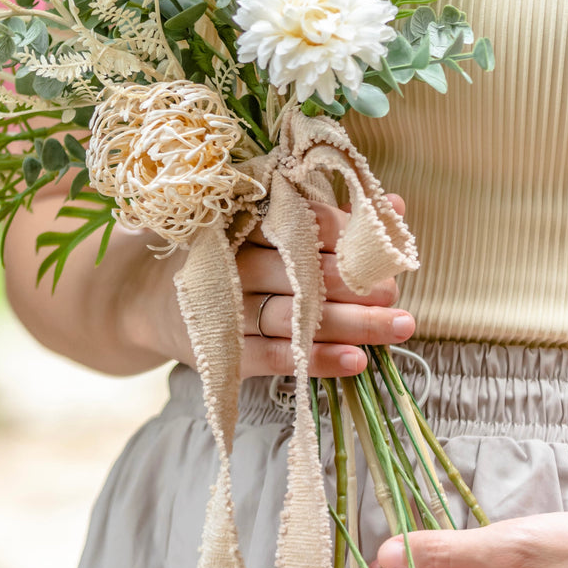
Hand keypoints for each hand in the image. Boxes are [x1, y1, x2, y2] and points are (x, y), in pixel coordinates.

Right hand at [238, 195, 415, 379]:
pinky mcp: (227, 351)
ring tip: (397, 326)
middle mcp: (238, 263)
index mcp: (252, 223)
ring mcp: (229, 308)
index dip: (350, 237)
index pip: (308, 221)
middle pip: (305, 271)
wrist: (170, 306)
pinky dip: (319, 359)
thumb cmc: (244, 262)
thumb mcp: (281, 233)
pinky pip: (277, 356)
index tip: (384, 253)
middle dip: (357, 283)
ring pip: (296, 316)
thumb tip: (396, 206)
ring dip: (352, 323)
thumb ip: (337, 221)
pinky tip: (357, 360)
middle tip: (393, 292)